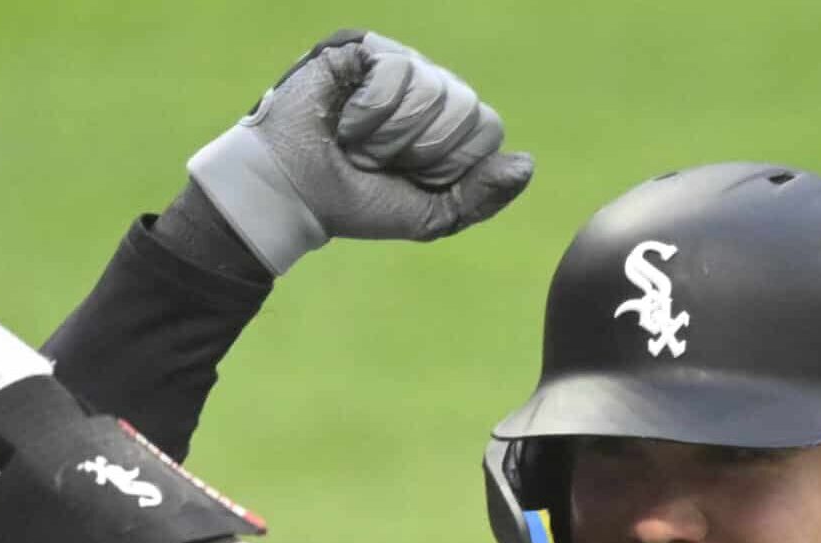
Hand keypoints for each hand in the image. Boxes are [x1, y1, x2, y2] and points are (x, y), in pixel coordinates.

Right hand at [187, 29, 533, 273]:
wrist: (293, 194)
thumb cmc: (355, 203)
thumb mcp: (429, 216)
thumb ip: (480, 196)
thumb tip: (527, 165)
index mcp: (448, 123)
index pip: (487, 129)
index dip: (450, 163)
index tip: (409, 177)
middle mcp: (429, 87)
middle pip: (467, 108)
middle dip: (422, 150)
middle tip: (379, 160)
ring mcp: (397, 63)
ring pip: (433, 89)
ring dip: (391, 134)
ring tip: (357, 143)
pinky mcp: (362, 49)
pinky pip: (397, 71)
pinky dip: (371, 111)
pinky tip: (344, 120)